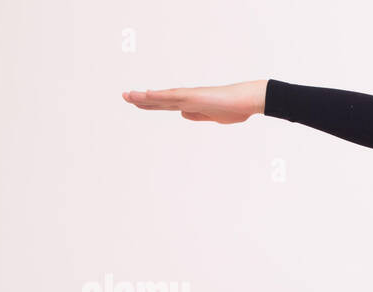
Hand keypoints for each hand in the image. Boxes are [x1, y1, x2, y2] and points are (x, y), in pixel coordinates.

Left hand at [121, 80, 267, 123]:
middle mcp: (188, 99)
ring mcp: (190, 97)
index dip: (152, 104)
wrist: (247, 101)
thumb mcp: (213, 117)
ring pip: (161, 97)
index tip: (139, 103)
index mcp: (192, 105)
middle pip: (160, 100)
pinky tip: (144, 95)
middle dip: (142, 100)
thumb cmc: (235, 108)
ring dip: (143, 97)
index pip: (167, 105)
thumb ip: (198, 115)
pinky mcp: (194, 96)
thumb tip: (183, 115)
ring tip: (127, 96)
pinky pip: (172, 96)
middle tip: (125, 96)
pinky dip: (157, 96)